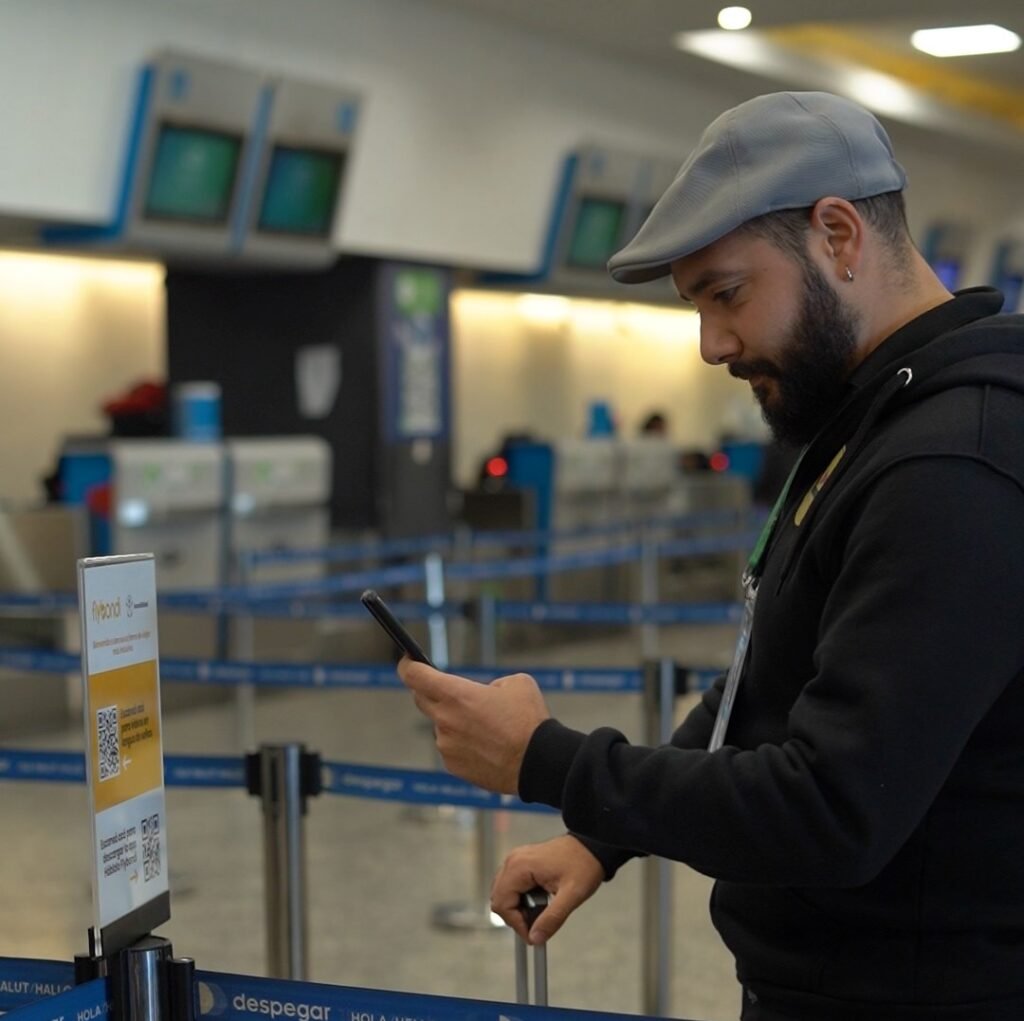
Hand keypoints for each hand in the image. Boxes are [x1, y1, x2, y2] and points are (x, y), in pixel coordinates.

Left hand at [397, 659, 549, 793]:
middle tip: (450, 691)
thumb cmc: (529, 721)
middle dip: (431, 691)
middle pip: (421, 698)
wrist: (538, 763)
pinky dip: (462, 743)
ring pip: (440, 725)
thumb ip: (492, 684)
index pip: (414, 675)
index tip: (408, 661)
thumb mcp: (516, 683)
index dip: (408, 665)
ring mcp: (446, 745)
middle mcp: (444, 719)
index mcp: (456, 694)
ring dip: (454, 720)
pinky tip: (486, 745)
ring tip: (485, 726)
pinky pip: (451, 747)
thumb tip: (485, 694)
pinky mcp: (453, 766)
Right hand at [491, 835, 604, 943]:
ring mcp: (516, 859)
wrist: (591, 845)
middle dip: (516, 916)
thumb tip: (535, 938)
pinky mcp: (521, 862)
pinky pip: (511, 886)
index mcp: (520, 866)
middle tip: (537, 924)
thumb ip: (552, 919)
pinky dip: (520, 898)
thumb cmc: (583, 864)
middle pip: (499, 899)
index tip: (533, 935)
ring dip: (518, 908)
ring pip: (503, 893)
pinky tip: (538, 900)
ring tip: (541, 910)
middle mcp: (513, 860)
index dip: (516, 924)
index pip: (502, 904)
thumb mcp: (571, 896)